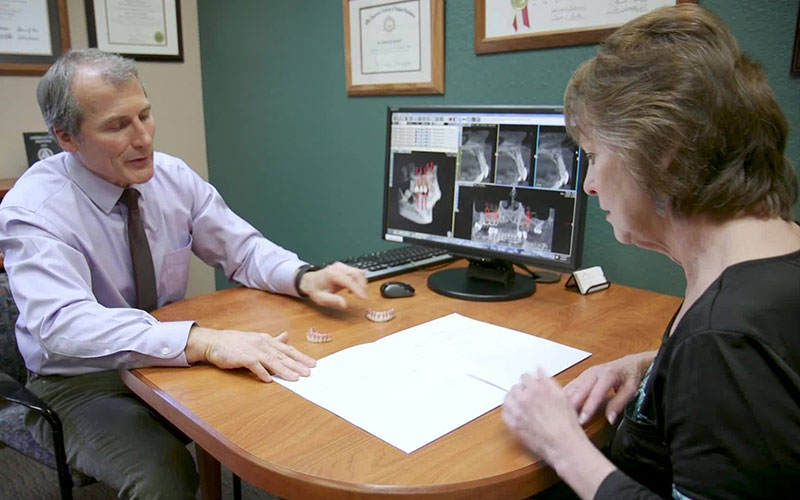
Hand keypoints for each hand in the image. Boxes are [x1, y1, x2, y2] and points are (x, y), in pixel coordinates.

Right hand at [185, 326, 315, 381]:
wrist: (215, 342)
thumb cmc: (236, 342)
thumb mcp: (257, 338)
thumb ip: (273, 340)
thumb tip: (286, 336)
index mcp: (267, 340)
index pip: (287, 349)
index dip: (300, 357)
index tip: (313, 363)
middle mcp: (262, 344)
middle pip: (283, 356)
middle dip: (297, 364)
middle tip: (309, 372)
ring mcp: (253, 350)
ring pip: (272, 361)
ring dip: (284, 370)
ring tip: (295, 378)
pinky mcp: (242, 357)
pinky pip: (254, 366)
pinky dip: (262, 373)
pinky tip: (269, 380)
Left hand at [298, 262, 366, 309]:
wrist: (310, 281)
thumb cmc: (315, 289)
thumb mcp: (321, 298)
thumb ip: (333, 300)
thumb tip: (345, 304)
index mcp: (332, 274)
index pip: (349, 280)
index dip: (358, 289)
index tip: (364, 298)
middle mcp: (338, 268)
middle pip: (357, 273)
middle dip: (362, 286)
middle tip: (362, 297)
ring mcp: (342, 266)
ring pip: (359, 272)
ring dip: (361, 283)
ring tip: (356, 293)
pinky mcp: (344, 268)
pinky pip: (356, 273)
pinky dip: (358, 281)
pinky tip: (351, 289)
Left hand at [503, 370, 617, 499]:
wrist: (564, 444)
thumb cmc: (566, 423)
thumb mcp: (561, 396)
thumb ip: (548, 380)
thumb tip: (539, 369)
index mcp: (537, 388)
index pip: (525, 377)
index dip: (530, 382)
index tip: (531, 386)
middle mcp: (525, 398)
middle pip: (515, 387)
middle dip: (522, 391)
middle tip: (529, 398)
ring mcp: (517, 411)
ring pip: (508, 398)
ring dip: (514, 399)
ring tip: (522, 405)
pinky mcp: (514, 424)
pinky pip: (505, 412)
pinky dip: (509, 411)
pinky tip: (517, 413)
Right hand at [564, 351, 655, 424]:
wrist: (629, 363)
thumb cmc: (630, 376)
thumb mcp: (630, 390)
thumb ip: (619, 404)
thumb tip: (610, 419)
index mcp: (607, 375)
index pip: (595, 394)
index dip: (588, 408)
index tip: (582, 420)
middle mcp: (593, 373)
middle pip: (579, 390)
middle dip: (572, 406)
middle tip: (565, 419)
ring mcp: (585, 374)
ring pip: (572, 388)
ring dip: (564, 401)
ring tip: (558, 413)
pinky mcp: (581, 376)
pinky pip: (570, 386)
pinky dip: (563, 396)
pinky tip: (556, 404)